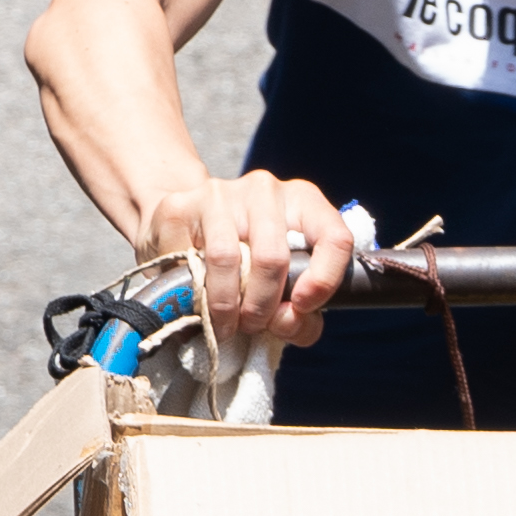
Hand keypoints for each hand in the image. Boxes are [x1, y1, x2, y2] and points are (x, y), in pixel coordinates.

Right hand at [152, 166, 365, 350]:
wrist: (183, 225)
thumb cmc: (245, 259)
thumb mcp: (282, 281)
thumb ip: (300, 313)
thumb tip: (288, 323)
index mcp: (304, 202)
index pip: (335, 236)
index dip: (324, 280)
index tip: (302, 307)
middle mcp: (266, 190)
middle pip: (273, 258)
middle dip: (262, 306)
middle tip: (251, 326)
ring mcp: (221, 193)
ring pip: (228, 260)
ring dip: (227, 306)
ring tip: (225, 325)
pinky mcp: (180, 206)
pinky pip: (188, 260)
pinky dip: (193, 292)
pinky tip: (196, 301)